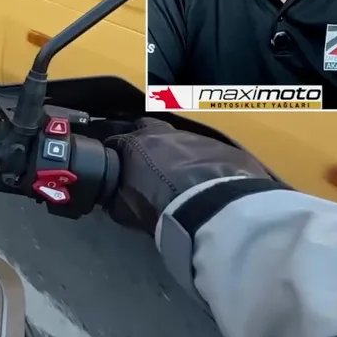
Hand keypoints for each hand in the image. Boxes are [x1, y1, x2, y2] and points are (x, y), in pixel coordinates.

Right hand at [103, 118, 270, 232]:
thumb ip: (114, 195)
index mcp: (134, 142)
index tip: (115, 166)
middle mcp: (163, 132)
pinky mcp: (224, 148)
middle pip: (149, 128)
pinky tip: (208, 181)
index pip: (115, 141)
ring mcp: (197, 137)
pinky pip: (210, 153)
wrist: (210, 208)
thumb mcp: (123, 208)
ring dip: (180, 154)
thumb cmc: (158, 205)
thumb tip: (111, 194)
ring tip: (183, 177)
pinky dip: (206, 164)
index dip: (115, 154)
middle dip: (147, 141)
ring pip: (182, 140)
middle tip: (149, 163)